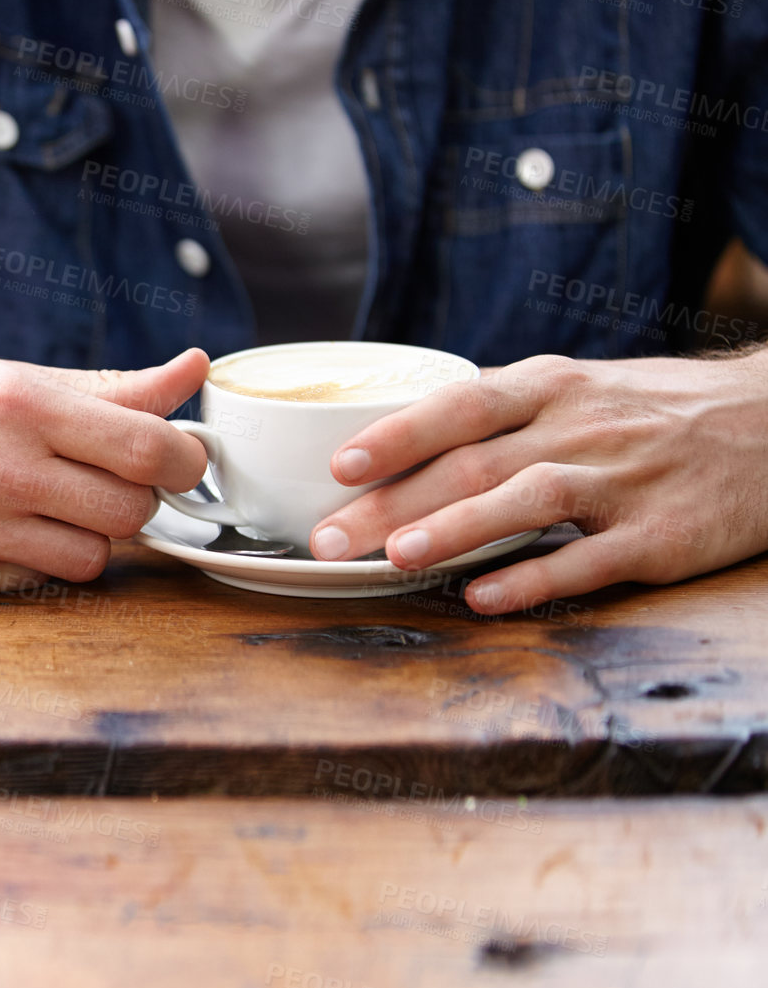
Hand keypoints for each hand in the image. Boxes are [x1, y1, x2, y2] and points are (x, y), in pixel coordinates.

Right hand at [0, 338, 208, 596]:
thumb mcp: (4, 376)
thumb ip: (107, 388)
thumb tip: (193, 372)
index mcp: (14, 402)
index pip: (148, 451)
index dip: (180, 459)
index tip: (175, 458)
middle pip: (129, 515)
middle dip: (128, 499)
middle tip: (95, 479)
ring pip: (86, 561)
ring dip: (79, 537)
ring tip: (36, 505)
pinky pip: (26, 584)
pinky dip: (21, 561)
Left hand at [306, 351, 767, 613]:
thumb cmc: (652, 414)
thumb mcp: (579, 390)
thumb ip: (499, 415)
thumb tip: (397, 443)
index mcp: (551, 388)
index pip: (460, 403)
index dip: (396, 435)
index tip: (337, 466)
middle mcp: (581, 428)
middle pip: (471, 463)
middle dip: (390, 505)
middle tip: (326, 542)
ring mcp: (623, 482)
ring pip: (528, 500)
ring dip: (455, 530)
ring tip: (394, 559)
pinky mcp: (662, 536)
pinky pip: (590, 561)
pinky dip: (534, 580)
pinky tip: (483, 599)